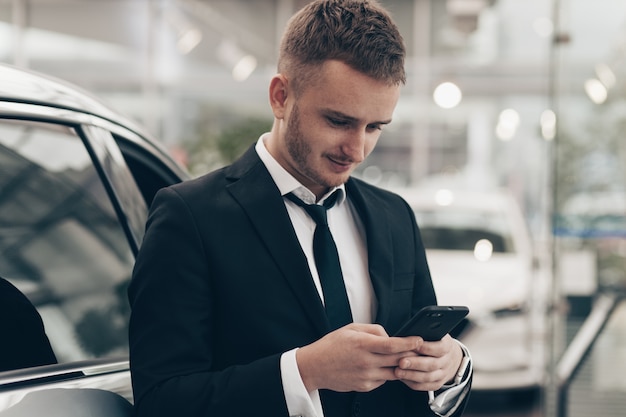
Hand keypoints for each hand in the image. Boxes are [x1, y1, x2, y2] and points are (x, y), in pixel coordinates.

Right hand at [296, 323, 420, 392]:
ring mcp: (366, 376)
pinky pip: (383, 380)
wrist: (315, 367)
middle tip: (418, 350)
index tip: (419, 340)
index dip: (409, 343)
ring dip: (401, 366)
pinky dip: (386, 373)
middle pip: (397, 360)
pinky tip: (382, 367)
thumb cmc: (332, 346)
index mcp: (363, 344)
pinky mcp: (365, 386)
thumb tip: (389, 336)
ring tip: (403, 359)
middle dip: (410, 355)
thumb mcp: (351, 329)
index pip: (392, 345)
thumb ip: (373, 330)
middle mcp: (366, 362)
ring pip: (394, 372)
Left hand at [393, 334, 463, 391]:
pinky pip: (424, 386)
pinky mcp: (436, 384)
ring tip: (398, 372)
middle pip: (432, 364)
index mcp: (447, 346)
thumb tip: (408, 332)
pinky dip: (412, 382)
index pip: (439, 348)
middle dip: (415, 364)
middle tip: (401, 362)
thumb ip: (424, 333)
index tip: (412, 346)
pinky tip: (402, 378)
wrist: (450, 357)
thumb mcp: (435, 333)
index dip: (426, 348)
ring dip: (411, 375)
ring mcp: (443, 374)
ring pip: (428, 377)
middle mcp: (446, 361)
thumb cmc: (436, 342)